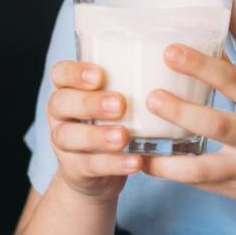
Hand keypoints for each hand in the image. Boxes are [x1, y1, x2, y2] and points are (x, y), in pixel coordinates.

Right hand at [46, 60, 141, 199]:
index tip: (99, 75)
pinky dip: (113, 163)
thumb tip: (176, 58)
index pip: (59, 73)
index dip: (75, 73)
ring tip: (124, 136)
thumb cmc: (113, 123)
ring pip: (68, 136)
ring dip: (97, 136)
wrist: (97, 175)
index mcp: (68, 89)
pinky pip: (89, 165)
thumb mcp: (118, 100)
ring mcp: (62, 143)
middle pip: (60, 102)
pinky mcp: (73, 169)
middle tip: (120, 104)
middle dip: (89, 102)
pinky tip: (135, 161)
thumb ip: (132, 83)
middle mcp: (59, 114)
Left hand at [141, 44, 235, 211]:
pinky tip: (149, 164)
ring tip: (137, 147)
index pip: (232, 81)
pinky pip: (202, 184)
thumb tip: (207, 52)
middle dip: (181, 112)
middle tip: (151, 98)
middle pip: (217, 125)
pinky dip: (175, 175)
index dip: (199, 65)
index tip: (170, 51)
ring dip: (167, 161)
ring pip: (203, 169)